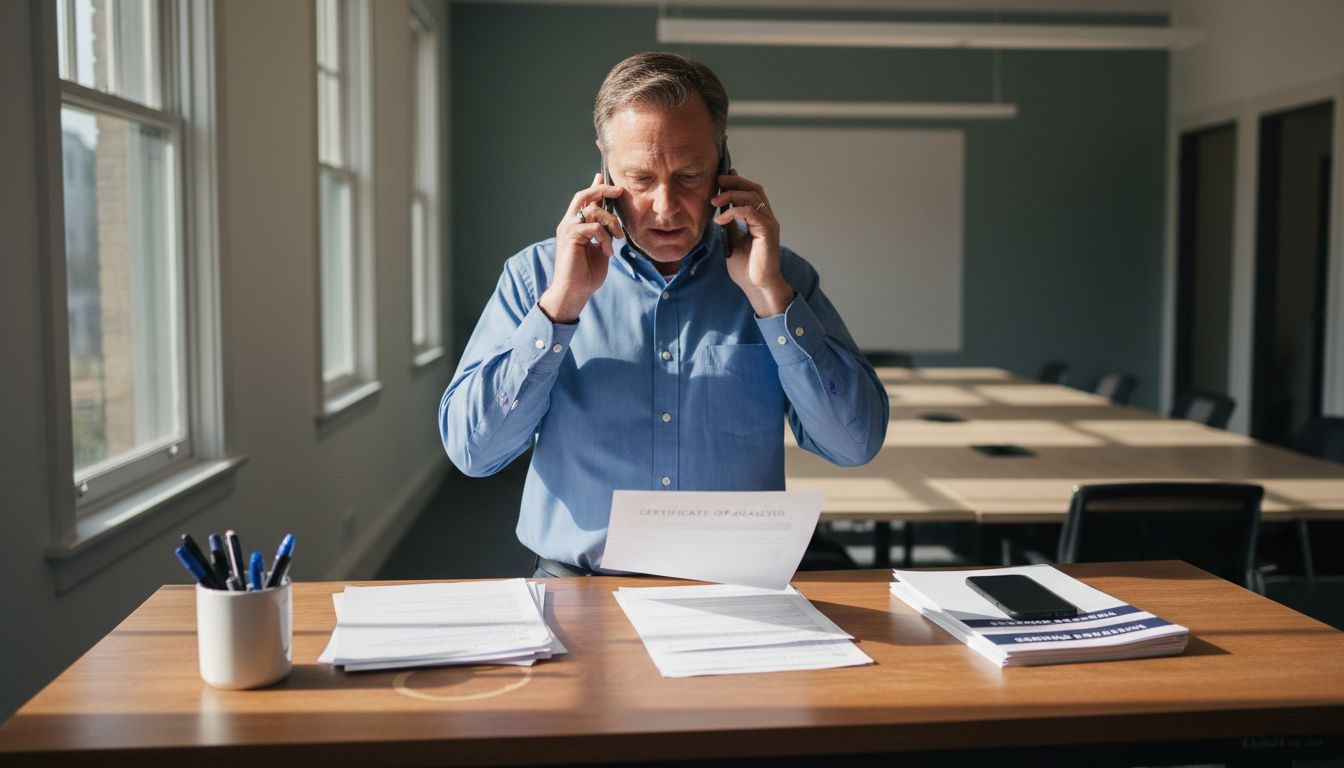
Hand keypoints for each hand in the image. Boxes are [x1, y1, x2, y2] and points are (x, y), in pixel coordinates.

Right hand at [539, 173, 624, 322]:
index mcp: (575, 224)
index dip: (595, 187)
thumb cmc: (587, 274)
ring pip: (593, 210)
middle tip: (619, 191)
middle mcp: (569, 223)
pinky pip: (594, 227)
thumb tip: (612, 221)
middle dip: (603, 190)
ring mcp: (568, 228)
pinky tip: (607, 251)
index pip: (584, 199)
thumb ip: (604, 232)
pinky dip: (605, 238)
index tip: (604, 177)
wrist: (574, 292)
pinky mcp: (570, 236)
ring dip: (611, 223)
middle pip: (584, 195)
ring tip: (617, 238)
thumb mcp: (600, 248)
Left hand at [713, 170, 794, 317]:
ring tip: (714, 201)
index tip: (721, 178)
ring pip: (752, 197)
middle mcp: (767, 218)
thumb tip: (720, 212)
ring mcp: (769, 224)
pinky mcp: (767, 231)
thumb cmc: (747, 269)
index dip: (738, 182)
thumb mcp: (733, 242)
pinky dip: (733, 212)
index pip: (752, 192)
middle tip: (717, 180)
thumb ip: (730, 226)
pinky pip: (749, 212)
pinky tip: (720, 219)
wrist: (757, 286)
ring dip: (731, 195)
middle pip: (754, 188)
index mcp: (760, 220)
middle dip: (735, 181)